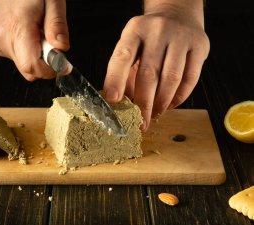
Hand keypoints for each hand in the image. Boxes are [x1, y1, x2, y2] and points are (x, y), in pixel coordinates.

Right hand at [0, 0, 69, 80]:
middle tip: (52, 44)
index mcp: (17, 27)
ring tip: (40, 34)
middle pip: (29, 71)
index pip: (31, 65)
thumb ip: (57, 24)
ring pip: (25, 67)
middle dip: (46, 64)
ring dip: (38, 58)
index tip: (62, 62)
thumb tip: (61, 48)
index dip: (49, 69)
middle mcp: (4, 39)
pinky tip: (31, 36)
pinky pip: (19, 60)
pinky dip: (30, 53)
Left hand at [103, 0, 209, 130]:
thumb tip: (121, 104)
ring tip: (155, 114)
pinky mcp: (200, 46)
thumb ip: (125, 73)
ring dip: (162, 103)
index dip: (115, 80)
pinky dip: (179, 97)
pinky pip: (190, 79)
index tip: (112, 100)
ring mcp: (181, 37)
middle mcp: (157, 31)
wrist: (178, 14)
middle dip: (143, 103)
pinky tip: (170, 104)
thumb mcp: (132, 47)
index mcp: (134, 30)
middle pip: (148, 74)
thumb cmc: (149, 39)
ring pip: (171, 79)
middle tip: (140, 122)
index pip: (122, 57)